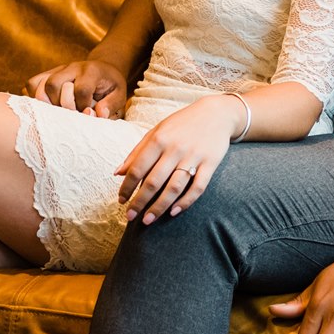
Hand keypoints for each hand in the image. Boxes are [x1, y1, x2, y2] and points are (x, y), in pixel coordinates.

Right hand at [25, 59, 128, 116]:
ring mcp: (58, 70)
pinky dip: (34, 97)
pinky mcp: (49, 74)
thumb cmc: (110, 86)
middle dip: (60, 105)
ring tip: (58, 112)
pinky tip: (48, 106)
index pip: (80, 89)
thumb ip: (110, 106)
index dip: (82, 106)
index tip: (87, 113)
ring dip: (45, 103)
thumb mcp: (119, 94)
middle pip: (53, 85)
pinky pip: (31, 83)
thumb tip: (95, 114)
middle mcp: (72, 67)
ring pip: (39, 84)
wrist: (103, 69)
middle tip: (70, 113)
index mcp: (92, 71)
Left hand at [115, 96, 242, 224]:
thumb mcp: (157, 131)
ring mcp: (193, 157)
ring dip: (159, 207)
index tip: (121, 201)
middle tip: (130, 217)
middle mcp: (175, 149)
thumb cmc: (181, 124)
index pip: (137, 169)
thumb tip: (117, 173)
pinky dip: (185, 202)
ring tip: (147, 220)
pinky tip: (174, 212)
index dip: (127, 187)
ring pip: (174, 188)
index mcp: (159, 139)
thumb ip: (137, 152)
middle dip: (139, 202)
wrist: (216, 113)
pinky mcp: (210, 163)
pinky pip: (197, 187)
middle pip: (153, 182)